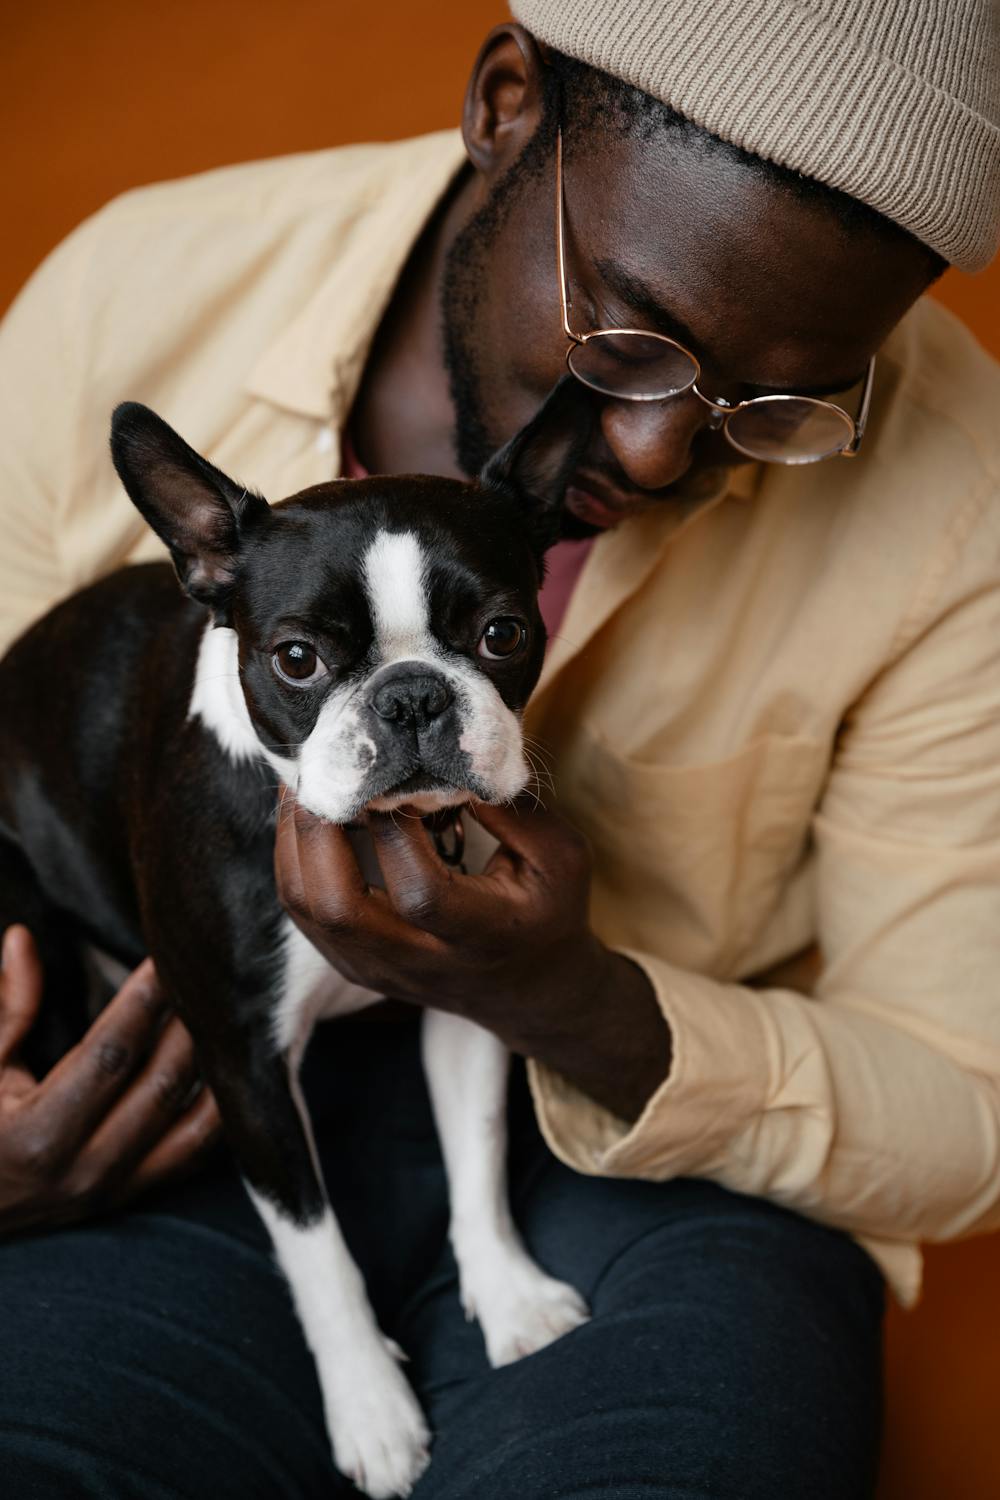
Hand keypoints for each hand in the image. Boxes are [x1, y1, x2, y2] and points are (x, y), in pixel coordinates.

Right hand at [0, 925, 220, 1235]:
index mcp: (38, 1133)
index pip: (111, 1052)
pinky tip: (231, 1070)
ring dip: (216, 1068)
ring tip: (232, 1016)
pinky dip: (218, 1115)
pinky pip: (192, 1156)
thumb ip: (10, 1007)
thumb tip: (21, 937)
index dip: (144, 1000)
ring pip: (192, 1125)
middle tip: (212, 976)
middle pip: (162, 1085)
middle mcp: (83, 1169)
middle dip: (190, 1025)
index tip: (167, 956)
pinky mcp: (128, 1201)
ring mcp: (112, 1191)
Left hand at [275, 793, 670, 1120]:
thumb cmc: (548, 912)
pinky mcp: (355, 966)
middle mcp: (419, 961)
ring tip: (304, 787)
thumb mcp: (560, 856)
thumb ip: (510, 810)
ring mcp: (379, 969)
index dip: (394, 831)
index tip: (389, 778)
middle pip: (339, 909)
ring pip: (309, 911)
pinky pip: (304, 915)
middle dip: (318, 832)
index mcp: (479, 935)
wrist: (531, 991)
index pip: (420, 892)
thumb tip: (446, 761)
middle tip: (320, 773)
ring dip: (295, 842)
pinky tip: (309, 821)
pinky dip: (296, 861)